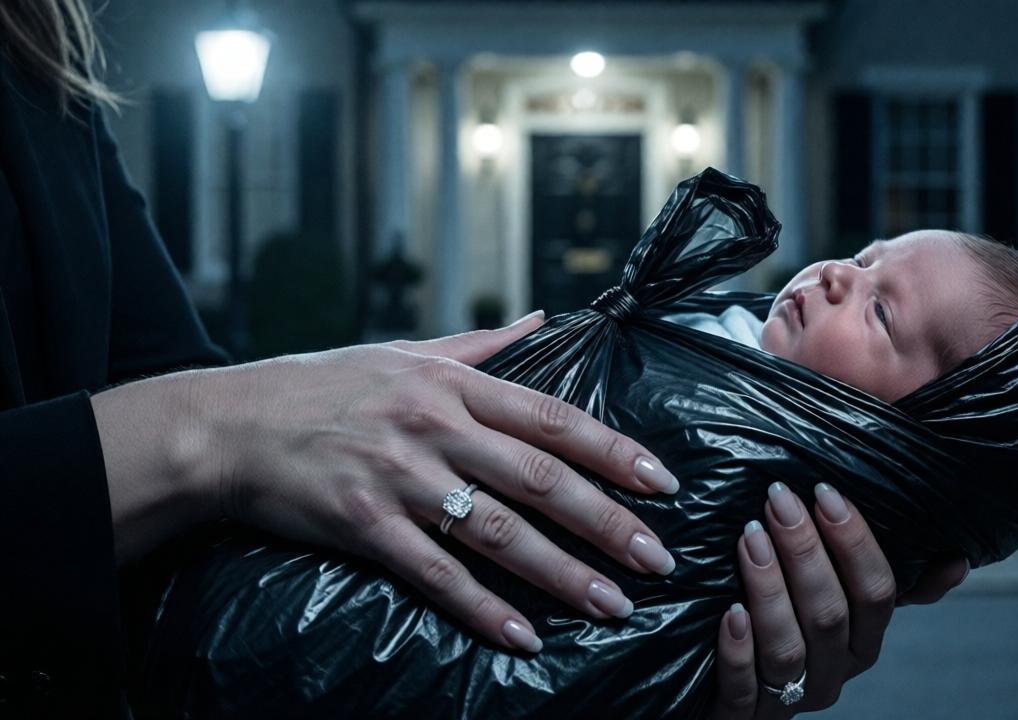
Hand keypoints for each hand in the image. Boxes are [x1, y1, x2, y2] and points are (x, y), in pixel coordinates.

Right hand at [94, 312, 679, 654]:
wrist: (228, 424)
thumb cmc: (322, 386)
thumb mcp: (405, 352)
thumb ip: (483, 345)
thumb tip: (546, 319)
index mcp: (453, 384)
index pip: (554, 419)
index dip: (615, 453)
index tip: (663, 484)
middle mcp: (435, 427)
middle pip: (541, 480)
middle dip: (609, 523)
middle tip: (658, 561)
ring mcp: (400, 478)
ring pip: (500, 532)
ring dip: (563, 573)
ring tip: (612, 604)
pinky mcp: (364, 525)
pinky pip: (436, 573)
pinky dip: (484, 607)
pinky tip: (525, 635)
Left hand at [709, 483, 967, 718]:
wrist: (734, 702)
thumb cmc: (793, 632)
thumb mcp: (846, 608)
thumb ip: (896, 585)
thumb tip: (958, 560)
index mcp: (863, 646)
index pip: (877, 595)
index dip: (855, 543)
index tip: (825, 492)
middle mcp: (832, 676)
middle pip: (830, 616)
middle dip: (806, 553)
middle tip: (779, 502)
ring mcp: (787, 702)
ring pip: (787, 649)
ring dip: (769, 589)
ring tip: (750, 538)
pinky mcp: (742, 716)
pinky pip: (743, 689)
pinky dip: (739, 651)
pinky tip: (731, 613)